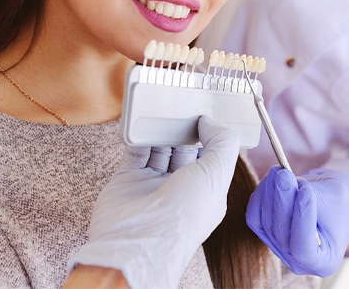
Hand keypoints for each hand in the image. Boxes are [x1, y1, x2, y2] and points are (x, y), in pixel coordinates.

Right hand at [68, 116, 239, 288]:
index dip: (207, 135)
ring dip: (159, 129)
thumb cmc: (182, 215)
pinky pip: (134, 151)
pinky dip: (137, 136)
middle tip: (180, 106)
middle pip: (181, 149)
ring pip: (157, 148)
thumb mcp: (216, 175)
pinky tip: (142, 123)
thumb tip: (210, 121)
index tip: (203, 113)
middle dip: (181, 129)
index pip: (208, 157)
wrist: (137, 241)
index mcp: (204, 193)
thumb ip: (222, 143)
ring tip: (161, 109)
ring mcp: (150, 185)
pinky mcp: (126, 180)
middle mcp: (177, 189)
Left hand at [246, 166, 348, 276]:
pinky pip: (254, 215)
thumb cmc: (339, 202)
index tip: (306, 191)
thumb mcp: (333, 201)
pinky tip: (271, 178)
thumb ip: (308, 195)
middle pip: (281, 232)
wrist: (333, 201)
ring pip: (265, 222)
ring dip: (270, 192)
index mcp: (322, 263)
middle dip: (282, 199)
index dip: (302, 219)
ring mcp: (279, 247)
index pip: (303, 248)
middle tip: (284, 174)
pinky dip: (261, 195)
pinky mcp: (265, 232)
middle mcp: (298, 261)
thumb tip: (281, 180)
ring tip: (279, 171)